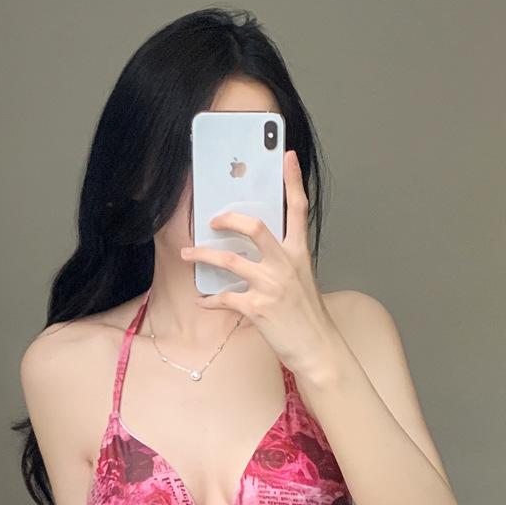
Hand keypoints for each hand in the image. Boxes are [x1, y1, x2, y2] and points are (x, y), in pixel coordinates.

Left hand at [180, 149, 340, 377]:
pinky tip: (202, 301)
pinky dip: (210, 300)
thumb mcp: (302, 281)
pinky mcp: (258, 309)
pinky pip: (225, 298)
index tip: (286, 156)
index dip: (293, 180)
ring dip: (203, 256)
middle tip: (212, 219)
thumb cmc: (308, 316)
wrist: (318, 348)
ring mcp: (272, 286)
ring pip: (230, 261)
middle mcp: (287, 265)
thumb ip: (282, 263)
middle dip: (229, 219)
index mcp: (300, 254)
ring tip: (187, 254)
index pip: (299, 209)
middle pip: (255, 228)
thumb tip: (255, 253)